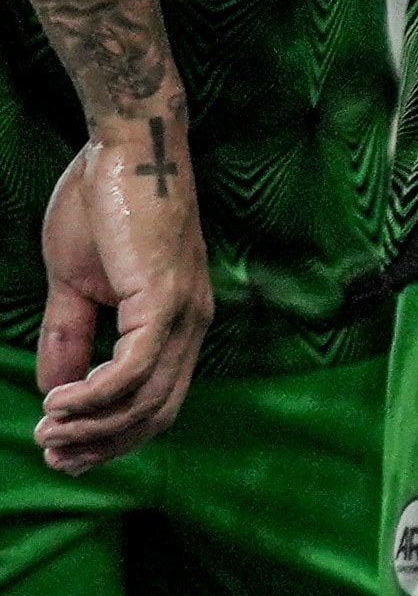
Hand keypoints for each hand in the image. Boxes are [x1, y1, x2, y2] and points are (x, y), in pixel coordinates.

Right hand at [33, 114, 211, 471]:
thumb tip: (58, 391)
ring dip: (93, 427)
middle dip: (103, 445)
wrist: (126, 142)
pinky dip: (96, 396)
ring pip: (146, 399)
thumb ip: (71, 335)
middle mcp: (192, 321)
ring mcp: (183, 311)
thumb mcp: (77, 282)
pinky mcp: (165, 297)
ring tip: (47, 431)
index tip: (65, 451)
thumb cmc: (104, 202)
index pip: (157, 400)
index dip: (112, 436)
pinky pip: (135, 369)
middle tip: (52, 453)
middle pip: (157, 412)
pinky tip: (59, 402)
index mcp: (178, 319)